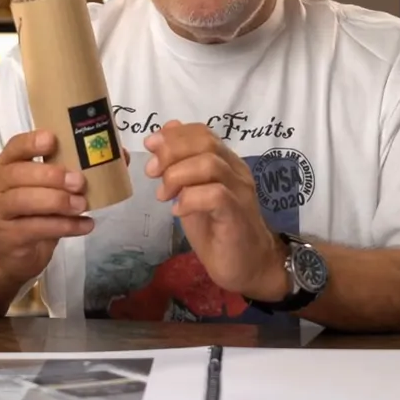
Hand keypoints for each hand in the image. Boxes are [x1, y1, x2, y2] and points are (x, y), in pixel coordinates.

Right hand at [0, 130, 128, 284]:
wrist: (11, 253)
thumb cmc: (33, 211)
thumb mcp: (49, 188)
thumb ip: (75, 169)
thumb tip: (119, 153)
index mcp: (6, 165)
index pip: (14, 146)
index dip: (32, 142)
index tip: (53, 140)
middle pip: (18, 174)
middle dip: (51, 175)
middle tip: (79, 181)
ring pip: (24, 201)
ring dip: (58, 201)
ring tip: (82, 205)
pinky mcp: (9, 237)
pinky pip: (37, 228)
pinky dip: (65, 226)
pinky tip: (85, 225)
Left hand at [145, 121, 287, 300]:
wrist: (249, 266)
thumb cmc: (218, 232)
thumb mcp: (192, 195)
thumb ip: (181, 168)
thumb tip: (163, 137)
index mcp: (226, 163)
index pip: (203, 133)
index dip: (173, 135)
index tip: (150, 147)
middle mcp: (236, 171)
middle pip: (205, 142)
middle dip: (171, 151)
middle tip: (153, 172)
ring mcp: (239, 192)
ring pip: (209, 164)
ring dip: (177, 176)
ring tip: (164, 195)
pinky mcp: (237, 214)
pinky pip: (215, 195)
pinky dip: (190, 199)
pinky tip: (178, 211)